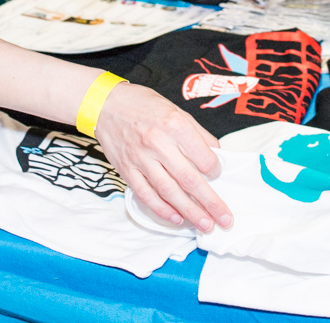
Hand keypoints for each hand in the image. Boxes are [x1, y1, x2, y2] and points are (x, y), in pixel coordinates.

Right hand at [93, 81, 232, 231]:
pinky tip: (176, 219)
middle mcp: (158, 143)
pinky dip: (162, 209)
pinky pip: (146, 195)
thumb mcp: (176, 110)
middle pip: (189, 179)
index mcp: (174, 125)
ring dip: (190, 212)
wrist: (105, 104)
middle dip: (210, 202)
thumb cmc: (143, 104)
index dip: (216, 170)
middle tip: (224, 218)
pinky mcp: (127, 170)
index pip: (203, 156)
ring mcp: (140, 158)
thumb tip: (217, 155)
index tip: (218, 173)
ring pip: (169, 191)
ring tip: (205, 224)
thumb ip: (197, 134)